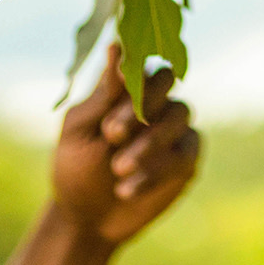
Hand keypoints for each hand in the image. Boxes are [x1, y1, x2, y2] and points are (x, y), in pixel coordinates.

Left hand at [53, 44, 200, 247]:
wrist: (86, 218)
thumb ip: (102, 94)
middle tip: (111, 134)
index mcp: (125, 86)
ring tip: (118, 169)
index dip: (132, 71)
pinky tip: (127, 189)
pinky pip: (184, 153)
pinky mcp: (187, 158)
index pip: (138, 60)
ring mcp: (174, 127)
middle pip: (166, 77)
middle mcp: (155, 100)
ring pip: (179, 114)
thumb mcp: (79, 130)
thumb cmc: (77, 165)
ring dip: (148, 142)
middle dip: (141, 105)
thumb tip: (116, 47)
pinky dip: (155, 171)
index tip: (118, 86)